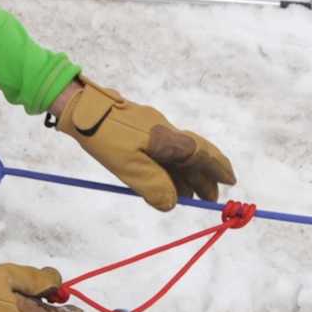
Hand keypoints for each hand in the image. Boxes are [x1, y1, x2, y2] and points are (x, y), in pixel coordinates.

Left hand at [52, 77, 236, 211]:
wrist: (80, 109)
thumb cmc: (104, 137)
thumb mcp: (128, 167)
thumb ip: (154, 186)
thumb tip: (173, 202)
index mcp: (167, 139)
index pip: (201, 154)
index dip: (218, 168)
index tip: (231, 182)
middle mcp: (165, 132)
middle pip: (193, 155)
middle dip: (204, 177)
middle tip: (209, 198)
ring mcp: (153, 129)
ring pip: (178, 154)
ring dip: (186, 175)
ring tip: (189, 196)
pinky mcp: (140, 130)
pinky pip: (164, 151)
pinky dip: (170, 167)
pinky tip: (166, 179)